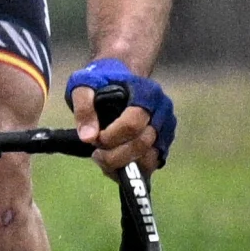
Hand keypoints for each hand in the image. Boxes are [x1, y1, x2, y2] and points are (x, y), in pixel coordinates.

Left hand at [65, 58, 171, 172]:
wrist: (120, 80)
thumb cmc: (102, 82)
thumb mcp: (84, 87)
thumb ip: (84, 108)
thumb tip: (89, 137)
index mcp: (147, 95)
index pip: (133, 124)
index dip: (111, 137)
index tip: (94, 139)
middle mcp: (162, 113)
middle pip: (143, 144)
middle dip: (115, 155)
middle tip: (96, 153)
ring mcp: (165, 130)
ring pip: (149, 159)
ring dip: (123, 165)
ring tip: (103, 158)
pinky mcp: (163, 145)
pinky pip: (150, 165)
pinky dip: (131, 170)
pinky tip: (113, 164)